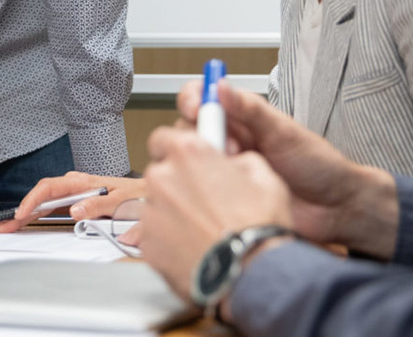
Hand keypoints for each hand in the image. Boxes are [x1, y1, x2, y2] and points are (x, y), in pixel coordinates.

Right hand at [0, 172, 143, 232]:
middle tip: (3, 225)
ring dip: (27, 214)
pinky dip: (38, 214)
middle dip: (21, 209)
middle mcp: (75, 185)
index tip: (22, 213)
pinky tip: (27, 221)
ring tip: (9, 226)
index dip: (33, 200)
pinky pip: (52, 207)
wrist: (148, 195)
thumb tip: (74, 210)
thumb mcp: (121, 201)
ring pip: (44, 202)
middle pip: (41, 195)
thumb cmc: (137, 196)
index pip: (49, 188)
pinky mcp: (76, 202)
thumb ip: (99, 205)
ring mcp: (74, 193)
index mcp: (82, 182)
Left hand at [139, 126, 292, 302]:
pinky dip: (170, 239)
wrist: (252, 276)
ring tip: (203, 230)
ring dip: (174, 212)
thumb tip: (233, 161)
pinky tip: (195, 248)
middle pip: (160, 172)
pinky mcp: (148, 242)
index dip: (175, 149)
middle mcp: (163, 176)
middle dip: (177, 183)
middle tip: (203, 202)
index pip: (163, 137)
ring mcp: (151, 210)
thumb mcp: (264, 177)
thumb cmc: (259, 227)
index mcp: (187, 153)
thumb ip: (239, 160)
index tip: (185, 160)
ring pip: (157, 205)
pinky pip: (155, 234)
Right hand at [177, 82, 398, 257]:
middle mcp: (229, 139)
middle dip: (201, 136)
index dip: (192, 99)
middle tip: (228, 149)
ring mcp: (226, 168)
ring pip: (192, 158)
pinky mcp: (226, 195)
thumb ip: (252, 109)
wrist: (336, 207)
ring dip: (206, 163)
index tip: (196, 108)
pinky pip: (202, 187)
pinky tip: (231, 193)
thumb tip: (221, 86)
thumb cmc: (317, 164)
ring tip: (234, 173)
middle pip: (189, 128)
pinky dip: (208, 186)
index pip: (202, 97)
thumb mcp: (284, 132)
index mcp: (241, 117)